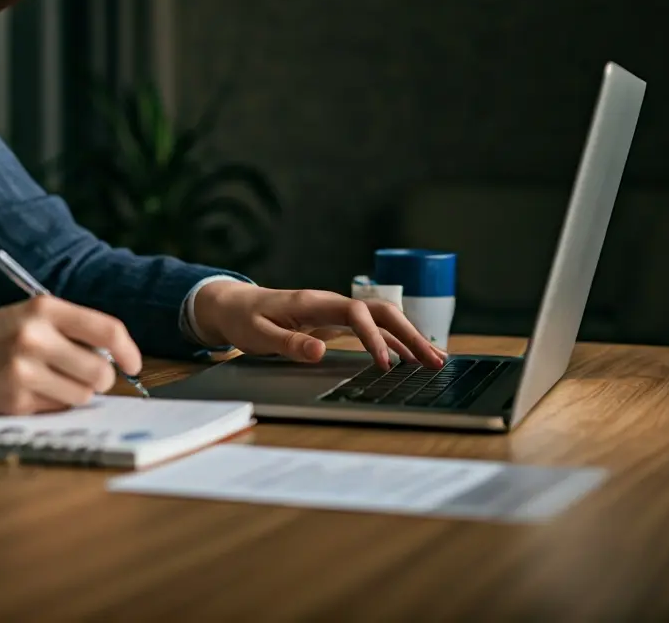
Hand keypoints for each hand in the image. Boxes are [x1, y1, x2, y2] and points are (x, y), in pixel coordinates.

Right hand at [0, 296, 141, 414]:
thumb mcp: (24, 317)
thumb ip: (68, 331)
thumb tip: (113, 358)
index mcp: (42, 308)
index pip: (107, 329)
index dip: (128, 351)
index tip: (133, 364)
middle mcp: (36, 336)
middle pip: (101, 370)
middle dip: (98, 379)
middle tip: (80, 376)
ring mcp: (25, 370)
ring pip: (83, 395)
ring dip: (74, 395)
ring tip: (45, 383)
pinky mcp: (15, 401)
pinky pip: (57, 411)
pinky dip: (50, 407)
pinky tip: (25, 393)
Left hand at [191, 281, 447, 371]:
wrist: (234, 304)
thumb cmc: (244, 319)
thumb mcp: (258, 335)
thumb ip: (288, 343)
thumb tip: (319, 352)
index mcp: (314, 303)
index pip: (356, 314)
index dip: (374, 338)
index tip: (386, 365)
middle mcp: (330, 303)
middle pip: (381, 312)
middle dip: (409, 334)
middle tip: (434, 359)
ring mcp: (335, 312)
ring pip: (381, 320)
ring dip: (408, 338)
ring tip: (435, 361)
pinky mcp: (335, 322)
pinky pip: (371, 329)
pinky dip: (393, 342)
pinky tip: (409, 358)